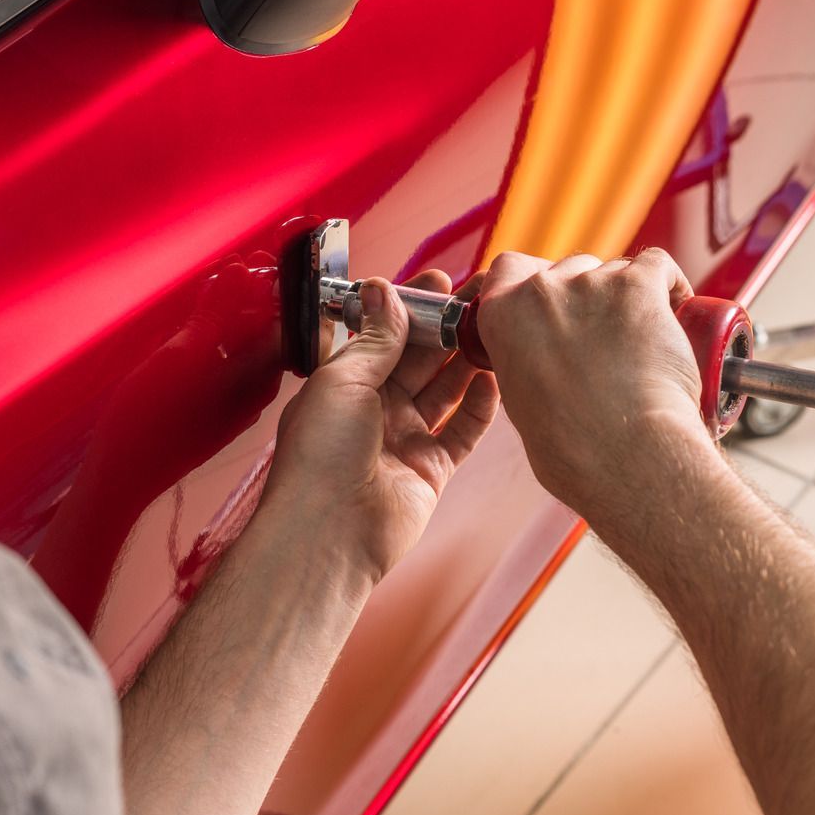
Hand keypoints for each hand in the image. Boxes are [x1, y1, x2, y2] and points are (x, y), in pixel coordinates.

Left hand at [262, 270, 498, 583]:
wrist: (329, 533)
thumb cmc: (320, 457)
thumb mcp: (342, 381)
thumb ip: (374, 338)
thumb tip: (385, 290)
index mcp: (344, 384)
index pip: (383, 334)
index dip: (411, 307)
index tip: (440, 281)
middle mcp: (375, 409)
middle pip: (419, 359)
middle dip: (447, 327)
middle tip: (480, 297)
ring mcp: (405, 439)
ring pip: (445, 391)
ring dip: (468, 360)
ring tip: (494, 330)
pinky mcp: (431, 469)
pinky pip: (462, 432)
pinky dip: (480, 407)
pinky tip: (494, 381)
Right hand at [475, 249, 716, 545]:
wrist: (626, 457)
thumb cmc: (576, 451)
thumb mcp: (520, 404)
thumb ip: (523, 365)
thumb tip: (543, 362)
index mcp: (501, 318)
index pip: (509, 270)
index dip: (534, 282)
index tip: (553, 303)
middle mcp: (540, 291)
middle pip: (568, 269)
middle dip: (588, 296)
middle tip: (607, 336)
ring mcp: (590, 284)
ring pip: (614, 270)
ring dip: (629, 296)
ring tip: (646, 341)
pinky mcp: (639, 286)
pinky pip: (657, 266)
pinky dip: (670, 286)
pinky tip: (677, 311)